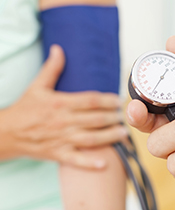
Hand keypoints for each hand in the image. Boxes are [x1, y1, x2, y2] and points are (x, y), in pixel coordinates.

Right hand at [0, 45, 126, 168]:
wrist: (7, 133)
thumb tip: (59, 49)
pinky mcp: (58, 154)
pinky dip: (90, 163)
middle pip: (94, 119)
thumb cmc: (25, 109)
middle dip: (112, 117)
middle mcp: (63, 121)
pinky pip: (76, 159)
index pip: (90, 100)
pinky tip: (104, 163)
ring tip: (123, 133)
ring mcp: (61, 139)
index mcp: (60, 103)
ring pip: (90, 138)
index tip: (119, 100)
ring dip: (109, 136)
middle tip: (125, 116)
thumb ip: (51, 68)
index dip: (107, 100)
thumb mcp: (37, 86)